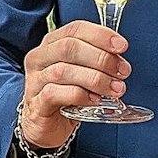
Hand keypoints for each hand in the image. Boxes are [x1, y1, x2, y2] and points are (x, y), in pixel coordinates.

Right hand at [20, 20, 130, 146]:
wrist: (47, 128)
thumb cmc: (66, 98)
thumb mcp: (82, 74)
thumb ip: (96, 62)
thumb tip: (119, 59)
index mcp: (51, 45)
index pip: (75, 29)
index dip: (100, 35)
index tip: (122, 46)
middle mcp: (39, 59)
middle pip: (69, 47)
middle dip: (101, 58)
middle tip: (122, 72)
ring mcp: (35, 81)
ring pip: (63, 71)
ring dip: (95, 79)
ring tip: (115, 89)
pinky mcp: (36, 104)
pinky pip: (55, 93)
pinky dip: (80, 95)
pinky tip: (95, 100)